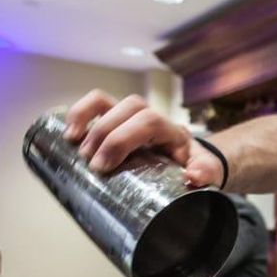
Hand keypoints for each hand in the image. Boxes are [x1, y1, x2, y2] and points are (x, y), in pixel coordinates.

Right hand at [63, 89, 223, 186]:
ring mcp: (131, 119)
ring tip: (72, 143)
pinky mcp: (115, 124)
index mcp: (173, 131)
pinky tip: (68, 134)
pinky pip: (95, 107)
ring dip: (86, 117)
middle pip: (128, 108)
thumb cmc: (197, 169)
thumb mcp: (208, 173)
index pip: (150, 120)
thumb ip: (206, 173)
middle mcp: (151, 119)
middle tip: (92, 164)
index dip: (124, 138)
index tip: (106, 166)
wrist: (193, 165)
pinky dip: (79, 114)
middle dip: (105, 133)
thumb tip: (194, 176)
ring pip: (108, 100)